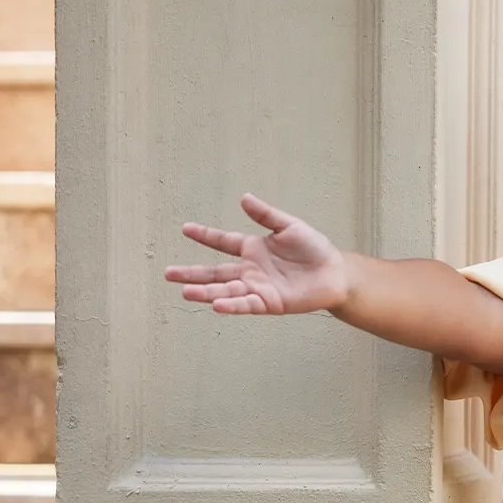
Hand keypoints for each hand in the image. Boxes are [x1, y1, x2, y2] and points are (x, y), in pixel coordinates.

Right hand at [167, 193, 349, 314]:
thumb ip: (266, 215)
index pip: (223, 242)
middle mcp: (250, 270)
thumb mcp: (289, 226)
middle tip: (168, 274)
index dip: (205, 236)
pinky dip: (231, 304)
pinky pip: (246, 304)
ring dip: (205, 292)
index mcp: (253, 249)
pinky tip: (215, 304)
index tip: (185, 229)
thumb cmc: (314, 249)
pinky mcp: (269, 303)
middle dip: (192, 274)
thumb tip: (244, 198)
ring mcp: (258, 288)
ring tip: (184, 291)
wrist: (334, 273)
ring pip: (225, 290)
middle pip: (215, 272)